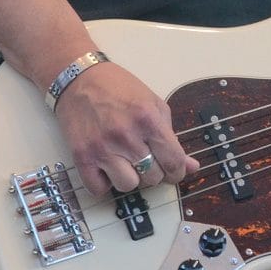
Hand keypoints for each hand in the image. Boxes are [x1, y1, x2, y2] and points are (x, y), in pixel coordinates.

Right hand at [53, 58, 201, 198]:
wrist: (79, 80)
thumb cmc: (119, 89)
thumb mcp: (153, 104)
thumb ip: (172, 137)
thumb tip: (191, 167)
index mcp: (148, 120)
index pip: (174, 162)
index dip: (177, 172)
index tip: (173, 171)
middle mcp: (126, 136)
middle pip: (152, 177)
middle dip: (153, 171)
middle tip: (145, 158)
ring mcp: (102, 148)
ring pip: (128, 186)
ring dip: (129, 178)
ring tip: (124, 161)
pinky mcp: (82, 157)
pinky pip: (99, 189)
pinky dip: (104, 183)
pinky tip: (106, 167)